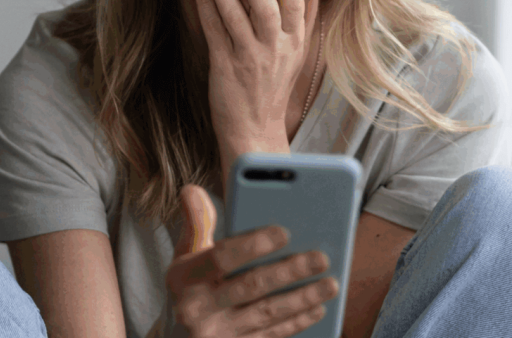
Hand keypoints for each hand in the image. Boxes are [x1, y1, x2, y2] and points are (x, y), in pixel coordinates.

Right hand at [162, 185, 338, 337]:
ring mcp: (217, 334)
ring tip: (330, 283)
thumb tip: (193, 190)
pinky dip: (296, 322)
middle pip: (251, 286)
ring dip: (302, 299)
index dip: (253, 244)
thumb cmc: (190, 287)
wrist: (181, 337)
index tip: (284, 232)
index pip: (222, 256)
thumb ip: (196, 224)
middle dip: (289, 271)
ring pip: (267, 313)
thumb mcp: (185, 256)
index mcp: (185, 277)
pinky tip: (317, 308)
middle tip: (321, 257)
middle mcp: (197, 309)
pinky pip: (271, 336)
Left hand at [193, 0, 320, 172]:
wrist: (255, 129)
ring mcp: (250, 59)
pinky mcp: (225, 67)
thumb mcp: (295, 53)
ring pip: (235, 14)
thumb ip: (302, 17)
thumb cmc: (272, 86)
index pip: (295, 4)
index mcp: (294, 43)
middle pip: (266, 6)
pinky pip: (214, 30)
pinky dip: (205, 5)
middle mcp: (275, 49)